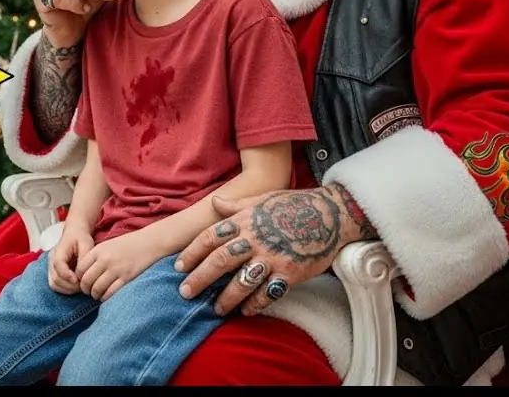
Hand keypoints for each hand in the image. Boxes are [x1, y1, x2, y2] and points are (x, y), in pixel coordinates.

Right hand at [49, 223, 94, 294]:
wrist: (74, 234)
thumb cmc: (80, 238)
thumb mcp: (86, 243)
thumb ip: (84, 258)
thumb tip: (81, 273)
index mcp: (59, 250)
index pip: (58, 265)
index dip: (67, 274)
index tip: (78, 280)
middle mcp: (51, 260)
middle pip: (55, 278)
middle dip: (70, 285)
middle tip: (83, 285)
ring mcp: (51, 267)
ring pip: (54, 284)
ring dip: (68, 289)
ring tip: (80, 286)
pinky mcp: (53, 273)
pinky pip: (55, 285)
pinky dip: (65, 289)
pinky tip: (75, 286)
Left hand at [77, 230, 162, 301]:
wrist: (149, 242)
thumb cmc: (128, 244)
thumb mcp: (108, 245)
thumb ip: (96, 257)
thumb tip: (84, 273)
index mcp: (98, 251)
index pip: (80, 269)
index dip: (79, 278)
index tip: (82, 281)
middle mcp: (105, 260)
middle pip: (86, 280)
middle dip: (85, 289)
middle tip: (88, 291)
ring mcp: (116, 269)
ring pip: (97, 288)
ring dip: (94, 294)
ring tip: (96, 295)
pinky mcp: (126, 278)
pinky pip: (110, 292)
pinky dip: (105, 297)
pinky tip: (106, 296)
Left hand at [174, 186, 374, 315]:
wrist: (330, 214)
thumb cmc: (293, 205)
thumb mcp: (261, 198)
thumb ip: (236, 205)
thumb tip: (215, 202)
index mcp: (245, 221)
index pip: (210, 237)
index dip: (192, 253)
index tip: (178, 266)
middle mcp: (255, 240)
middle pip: (220, 261)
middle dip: (200, 278)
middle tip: (185, 293)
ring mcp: (272, 258)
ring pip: (241, 282)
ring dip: (225, 298)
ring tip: (215, 309)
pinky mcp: (290, 273)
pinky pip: (267, 294)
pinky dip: (254, 305)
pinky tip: (245, 311)